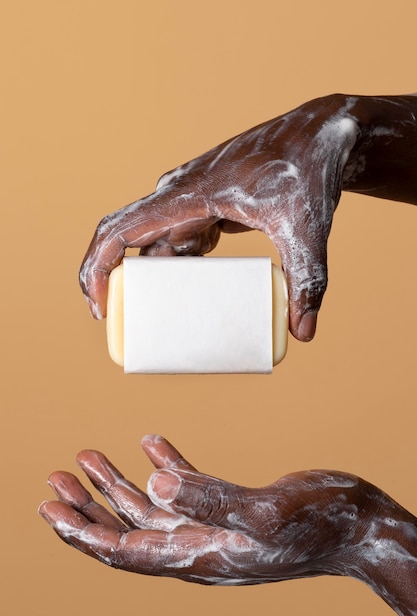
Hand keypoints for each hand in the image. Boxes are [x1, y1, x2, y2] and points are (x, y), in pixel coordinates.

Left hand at [39, 435, 416, 615]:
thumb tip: (154, 484)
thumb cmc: (321, 524)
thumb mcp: (266, 511)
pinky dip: (164, 466)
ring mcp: (213, 526)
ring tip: (86, 456)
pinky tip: (150, 444)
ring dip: (117, 483)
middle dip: (87, 508)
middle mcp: (198, 545)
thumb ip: (211, 500)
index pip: (124, 551)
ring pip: (150, 508)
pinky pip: (184, 488)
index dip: (83, 530)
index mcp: (199, 555)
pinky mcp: (229, 505)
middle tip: (53, 479)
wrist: (359, 525)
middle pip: (126, 531)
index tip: (50, 507)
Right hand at [79, 94, 416, 340]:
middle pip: (135, 247)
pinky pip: (182, 244)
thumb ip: (306, 278)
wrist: (323, 134)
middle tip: (139, 332)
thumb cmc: (307, 167)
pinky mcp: (210, 208)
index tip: (101, 308)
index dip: (97, 269)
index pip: (119, 230)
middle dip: (129, 289)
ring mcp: (194, 201)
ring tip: (165, 324)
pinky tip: (189, 297)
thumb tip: (303, 334)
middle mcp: (181, 196)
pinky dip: (180, 272)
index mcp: (187, 195)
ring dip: (156, 284)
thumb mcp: (305, 225)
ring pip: (160, 248)